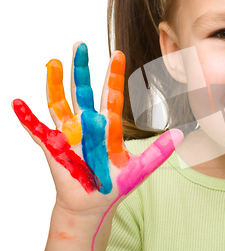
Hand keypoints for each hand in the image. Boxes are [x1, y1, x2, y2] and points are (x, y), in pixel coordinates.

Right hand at [13, 42, 182, 250]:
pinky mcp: (53, 148)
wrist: (95, 205)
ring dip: (55, 84)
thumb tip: (181, 134)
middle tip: (81, 45)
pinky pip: (37, 131)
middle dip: (82, 69)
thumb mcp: (141, 168)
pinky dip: (27, 118)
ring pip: (60, 103)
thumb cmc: (115, 185)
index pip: (111, 95)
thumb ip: (159, 151)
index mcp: (107, 126)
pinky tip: (17, 103)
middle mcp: (87, 125)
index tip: (118, 54)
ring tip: (53, 63)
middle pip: (82, 91)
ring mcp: (69, 134)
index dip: (114, 75)